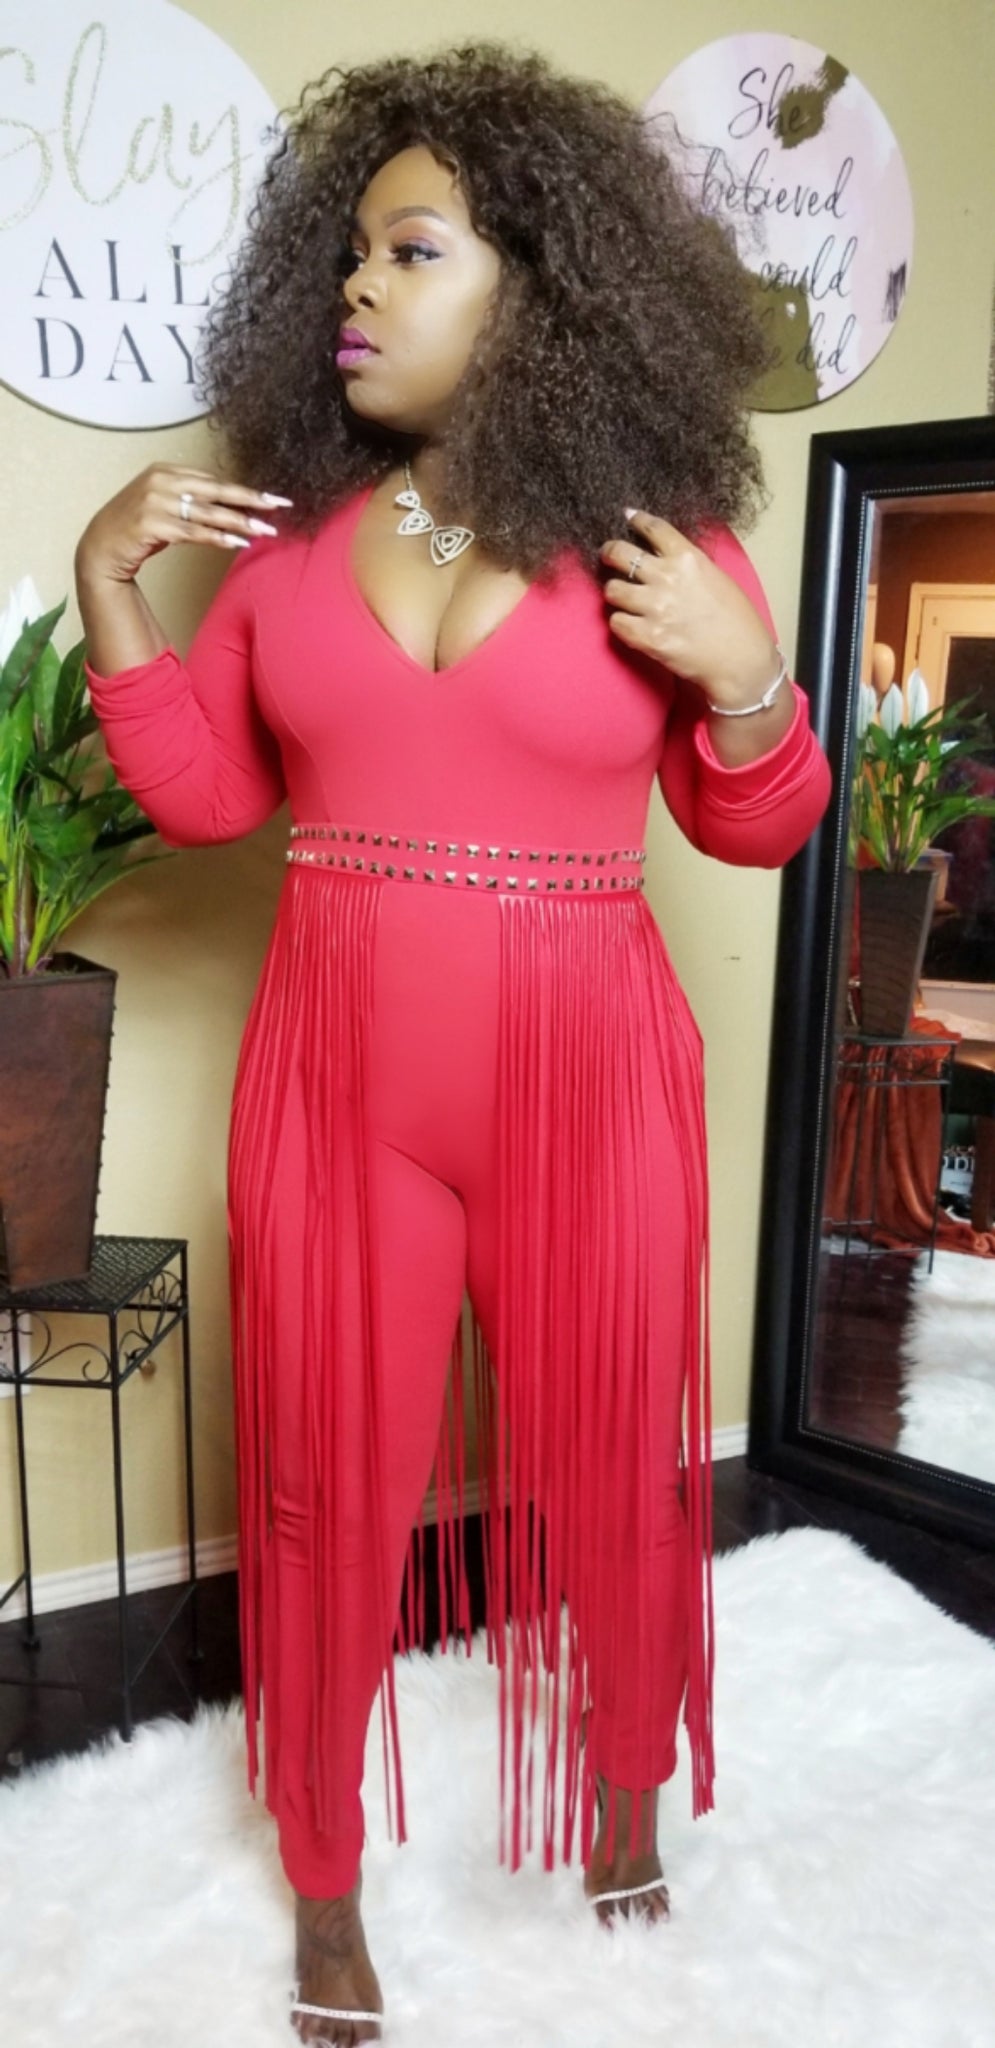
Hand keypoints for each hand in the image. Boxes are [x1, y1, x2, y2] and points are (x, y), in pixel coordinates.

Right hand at [74, 463, 292, 585]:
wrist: (100, 548)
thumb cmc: (135, 529)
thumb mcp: (163, 505)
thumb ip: (190, 501)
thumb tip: (229, 507)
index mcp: (165, 470)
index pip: (212, 481)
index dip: (243, 490)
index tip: (270, 498)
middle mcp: (161, 481)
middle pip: (215, 491)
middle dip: (250, 500)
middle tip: (278, 506)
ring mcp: (155, 501)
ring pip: (208, 513)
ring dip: (239, 522)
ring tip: (264, 531)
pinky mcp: (152, 524)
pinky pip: (193, 532)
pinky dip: (217, 538)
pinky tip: (237, 543)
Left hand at [599, 507, 780, 708]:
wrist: (741, 660)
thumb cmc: (736, 620)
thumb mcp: (717, 577)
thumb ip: (688, 564)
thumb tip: (663, 556)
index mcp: (688, 559)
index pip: (654, 528)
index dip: (636, 520)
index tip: (628, 517)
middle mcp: (668, 578)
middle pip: (620, 554)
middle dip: (610, 553)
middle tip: (609, 557)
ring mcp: (655, 608)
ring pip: (613, 590)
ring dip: (616, 594)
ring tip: (624, 598)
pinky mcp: (648, 637)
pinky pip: (616, 623)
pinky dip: (620, 623)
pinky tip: (631, 625)